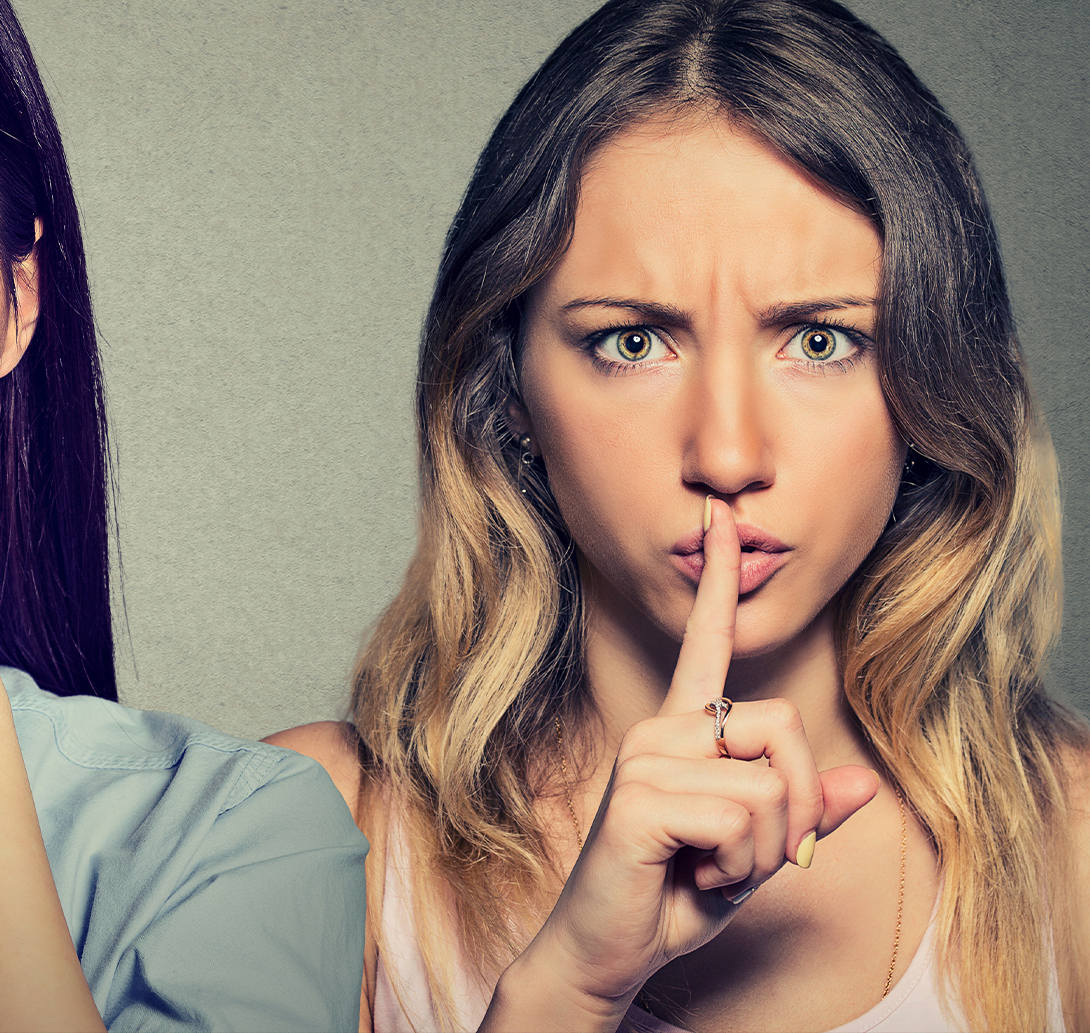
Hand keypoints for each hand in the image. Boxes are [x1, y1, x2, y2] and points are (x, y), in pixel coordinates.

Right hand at [493, 497, 881, 1024]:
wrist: (609, 949)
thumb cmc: (672, 897)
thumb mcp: (757, 857)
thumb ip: (805, 816)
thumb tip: (863, 782)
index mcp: (684, 732)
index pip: (705, 645)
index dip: (719, 583)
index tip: (725, 523)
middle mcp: (661, 730)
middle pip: (785, 726)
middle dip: (799, 806)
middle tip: (751, 855)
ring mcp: (646, 758)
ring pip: (771, 785)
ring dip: (765, 851)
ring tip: (711, 868)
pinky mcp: (642, 798)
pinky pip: (744, 818)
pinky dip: (740, 865)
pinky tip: (692, 875)